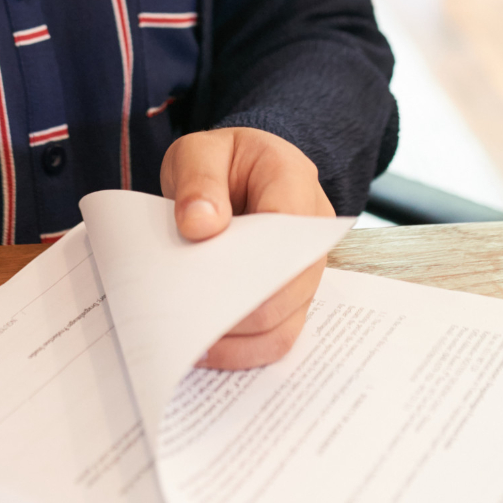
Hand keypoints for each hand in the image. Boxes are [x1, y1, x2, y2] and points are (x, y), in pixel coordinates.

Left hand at [160, 126, 333, 370]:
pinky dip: (245, 351)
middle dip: (241, 314)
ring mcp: (306, 268)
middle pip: (292, 288)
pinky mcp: (292, 296)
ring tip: (194, 347)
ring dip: (242, 342)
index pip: (287, 229)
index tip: (208, 286)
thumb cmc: (221, 160)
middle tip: (190, 327)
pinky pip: (278, 334)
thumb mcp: (199, 151)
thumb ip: (197, 180)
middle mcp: (312, 231)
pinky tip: (208, 351)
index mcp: (293, 180)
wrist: (238, 169)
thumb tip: (200, 225)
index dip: (253, 266)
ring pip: (287, 322)